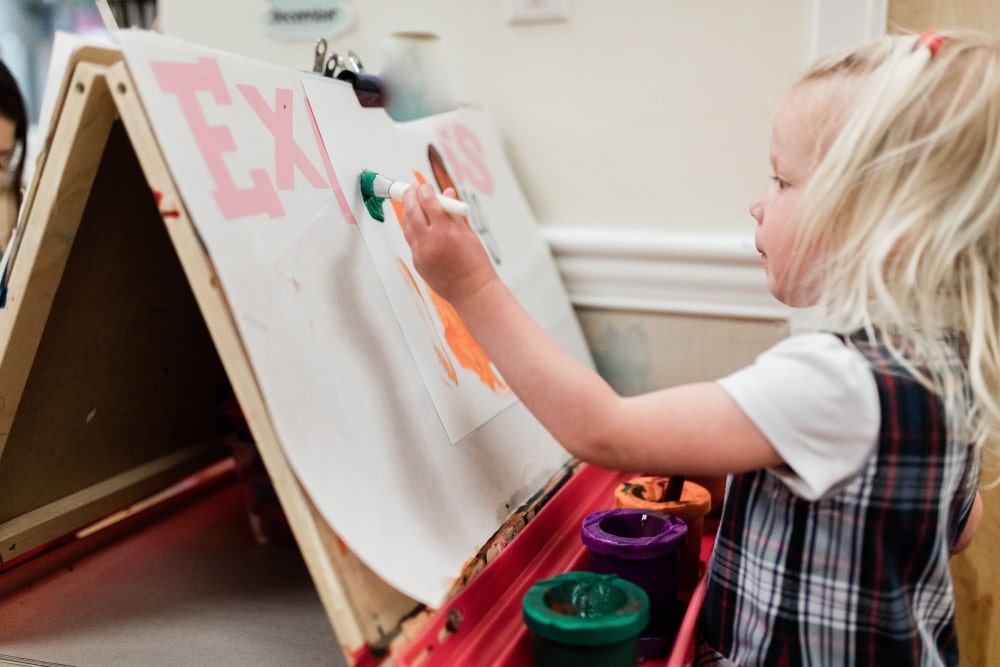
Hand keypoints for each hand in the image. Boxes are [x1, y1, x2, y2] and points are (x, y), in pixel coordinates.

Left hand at [400, 183, 498, 305]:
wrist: (472, 291)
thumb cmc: (475, 264)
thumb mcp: (469, 234)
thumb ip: (454, 213)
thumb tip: (447, 194)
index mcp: (447, 231)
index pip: (428, 201)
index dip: (424, 190)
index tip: (424, 186)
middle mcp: (431, 241)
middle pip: (412, 211)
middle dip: (409, 196)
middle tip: (411, 189)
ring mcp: (421, 253)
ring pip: (406, 225)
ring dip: (407, 211)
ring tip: (411, 203)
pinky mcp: (417, 262)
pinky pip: (410, 240)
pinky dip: (410, 228)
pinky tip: (414, 222)